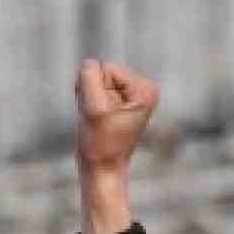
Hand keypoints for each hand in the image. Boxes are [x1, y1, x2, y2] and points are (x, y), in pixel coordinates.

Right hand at [75, 59, 155, 233]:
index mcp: (145, 89)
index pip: (106, 68)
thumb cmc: (100, 144)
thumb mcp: (94, 108)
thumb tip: (89, 64)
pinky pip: (92, 87)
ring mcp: (131, 94)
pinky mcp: (119, 100)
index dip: (96, 91)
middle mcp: (143, 88)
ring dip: (89, 99)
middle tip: (99, 120)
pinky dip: (88, 102)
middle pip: (102, 71)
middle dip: (93, 94)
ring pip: (94, 79)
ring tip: (98, 121)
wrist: (101, 169)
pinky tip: (96, 119)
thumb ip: (89, 78)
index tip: (103, 116)